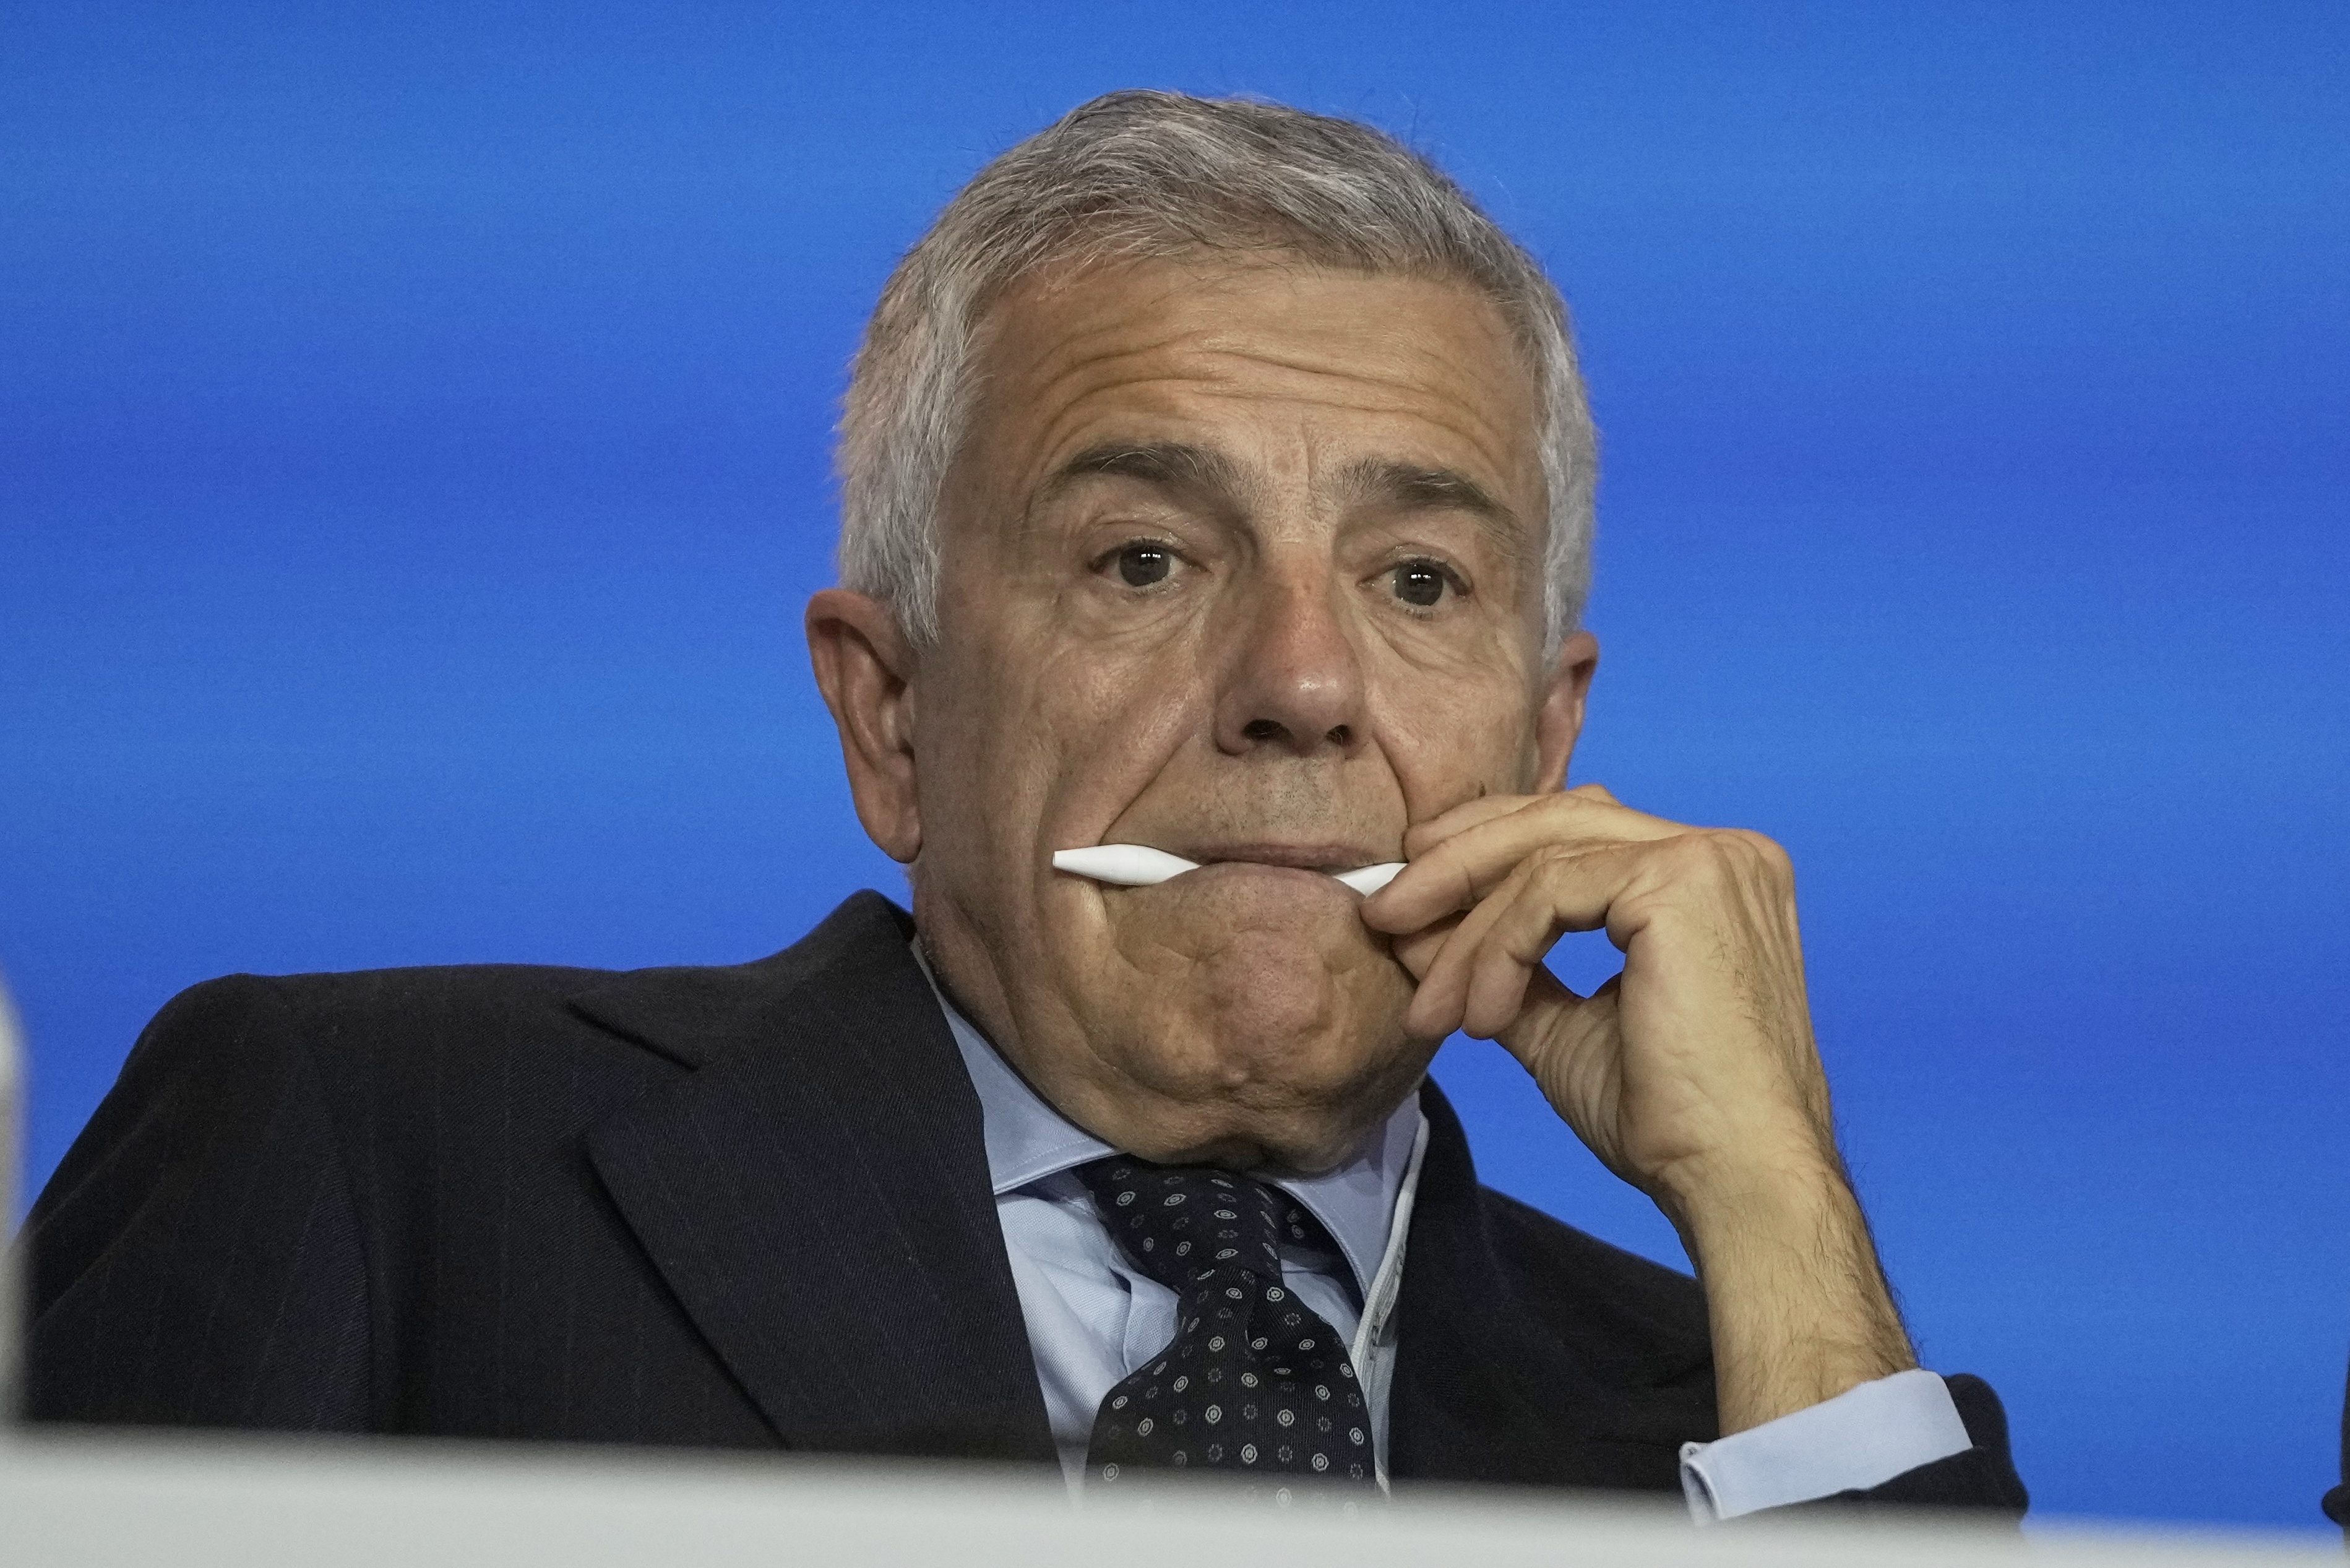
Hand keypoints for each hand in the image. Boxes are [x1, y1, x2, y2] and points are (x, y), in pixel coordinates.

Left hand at [1361, 784, 1916, 1431]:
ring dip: (1466, 929)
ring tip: (1430, 1004)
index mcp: (1706, 877)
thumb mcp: (1563, 1024)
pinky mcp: (1682, 881)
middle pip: (1554, 822)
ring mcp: (1708, 858)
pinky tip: (1483, 1018)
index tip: (1411, 903)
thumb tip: (1414, 930)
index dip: (1483, 855)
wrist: (1735, 1179)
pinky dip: (1499, 950)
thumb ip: (1503, 966)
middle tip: (1384, 913)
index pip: (1576, 831)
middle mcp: (1720, 851)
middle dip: (1455, 866)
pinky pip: (1550, 891)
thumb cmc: (1668, 1118)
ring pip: (1542, 855)